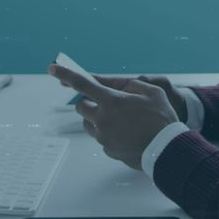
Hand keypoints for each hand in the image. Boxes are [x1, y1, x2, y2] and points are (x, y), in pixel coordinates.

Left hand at [48, 64, 179, 170]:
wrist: (166, 150)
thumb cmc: (162, 119)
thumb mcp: (153, 92)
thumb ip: (133, 86)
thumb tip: (121, 88)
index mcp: (112, 101)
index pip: (83, 84)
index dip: (66, 74)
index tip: (52, 68)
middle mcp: (103, 119)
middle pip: (81, 106)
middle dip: (89, 101)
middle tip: (106, 102)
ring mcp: (103, 136)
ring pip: (88, 123)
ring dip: (97, 118)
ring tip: (119, 119)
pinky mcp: (107, 149)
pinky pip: (100, 137)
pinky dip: (108, 132)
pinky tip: (126, 133)